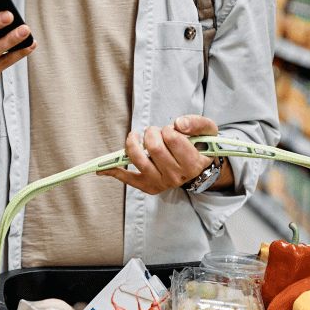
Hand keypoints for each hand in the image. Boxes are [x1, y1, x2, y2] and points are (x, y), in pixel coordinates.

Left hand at [97, 115, 218, 195]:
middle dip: (152, 133)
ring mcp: (161, 183)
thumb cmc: (200, 146)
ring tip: (137, 137)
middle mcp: (176, 176)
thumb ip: (197, 123)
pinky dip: (114, 172)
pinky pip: (128, 179)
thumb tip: (178, 123)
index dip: (169, 129)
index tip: (171, 131)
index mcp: (192, 163)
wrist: (200, 167)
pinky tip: (101, 170)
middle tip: (157, 133)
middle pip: (154, 147)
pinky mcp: (148, 186)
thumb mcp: (208, 131)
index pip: (172, 138)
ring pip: (138, 159)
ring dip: (133, 143)